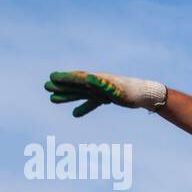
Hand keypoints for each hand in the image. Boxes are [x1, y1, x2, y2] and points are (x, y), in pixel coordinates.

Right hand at [44, 71, 167, 116]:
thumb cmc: (132, 91)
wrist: (145, 95)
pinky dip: (84, 107)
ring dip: (68, 96)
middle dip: (62, 87)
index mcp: (98, 80)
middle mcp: (98, 83)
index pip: (78, 78)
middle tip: (46, 87)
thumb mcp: (118, 89)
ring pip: (81, 93)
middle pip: (76, 85)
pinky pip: (92, 102)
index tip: (51, 77)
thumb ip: (103, 84)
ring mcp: (101, 90)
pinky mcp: (107, 97)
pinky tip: (75, 114)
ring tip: (52, 100)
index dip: (65, 78)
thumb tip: (90, 78)